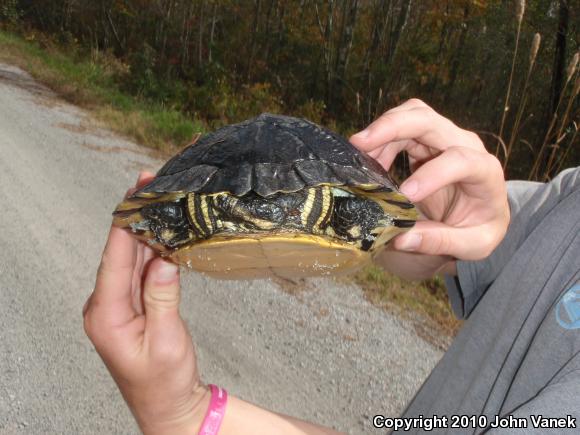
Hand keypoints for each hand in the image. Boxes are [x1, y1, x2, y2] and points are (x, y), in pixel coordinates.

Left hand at [83, 172, 208, 434]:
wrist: (169, 405)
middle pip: (120, 251)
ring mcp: (118, 304)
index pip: (115, 258)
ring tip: (157, 198)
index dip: (127, 222)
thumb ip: (163, 298)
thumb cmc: (164, 381)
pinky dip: (151, 248)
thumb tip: (164, 259)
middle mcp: (106, 305)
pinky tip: (161, 230)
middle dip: (135, 216)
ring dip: (144, 228)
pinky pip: (141, 270)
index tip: (138, 191)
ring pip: (131, 257)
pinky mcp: (132, 305)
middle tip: (150, 183)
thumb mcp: (166, 340)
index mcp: (106, 314)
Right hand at [350, 99, 509, 278]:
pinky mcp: (425, 140)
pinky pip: (402, 126)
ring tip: (357, 155)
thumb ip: (441, 242)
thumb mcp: (472, 245)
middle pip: (429, 120)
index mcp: (485, 171)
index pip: (460, 160)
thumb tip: (401, 239)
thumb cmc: (479, 227)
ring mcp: (445, 138)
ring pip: (412, 115)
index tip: (405, 195)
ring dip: (381, 130)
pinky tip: (368, 162)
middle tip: (359, 144)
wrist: (481, 212)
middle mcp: (465, 145)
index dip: (432, 174)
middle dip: (392, 127)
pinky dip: (381, 139)